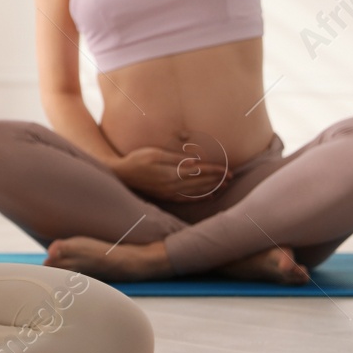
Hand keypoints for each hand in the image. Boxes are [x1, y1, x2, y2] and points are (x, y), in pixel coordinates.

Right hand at [109, 143, 227, 201]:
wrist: (121, 174)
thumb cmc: (137, 159)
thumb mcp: (155, 153)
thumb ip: (175, 158)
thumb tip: (196, 161)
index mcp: (172, 173)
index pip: (199, 171)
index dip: (214, 170)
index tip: (226, 169)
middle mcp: (173, 185)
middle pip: (200, 182)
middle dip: (217, 179)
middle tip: (231, 176)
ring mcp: (170, 193)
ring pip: (196, 191)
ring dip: (211, 188)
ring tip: (224, 185)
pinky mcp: (166, 197)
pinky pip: (187, 199)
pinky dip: (199, 198)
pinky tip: (208, 196)